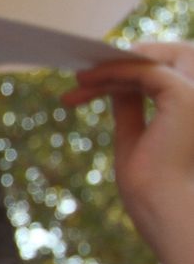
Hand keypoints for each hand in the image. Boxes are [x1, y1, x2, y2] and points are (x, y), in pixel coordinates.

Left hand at [66, 43, 193, 236]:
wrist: (160, 207)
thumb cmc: (152, 183)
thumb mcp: (137, 133)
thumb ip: (132, 105)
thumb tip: (118, 85)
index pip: (171, 71)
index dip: (135, 69)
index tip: (97, 78)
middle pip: (169, 56)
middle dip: (125, 60)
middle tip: (85, 73)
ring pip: (154, 61)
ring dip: (113, 67)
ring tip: (79, 79)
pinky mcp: (184, 95)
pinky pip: (144, 70)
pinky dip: (113, 72)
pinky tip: (85, 83)